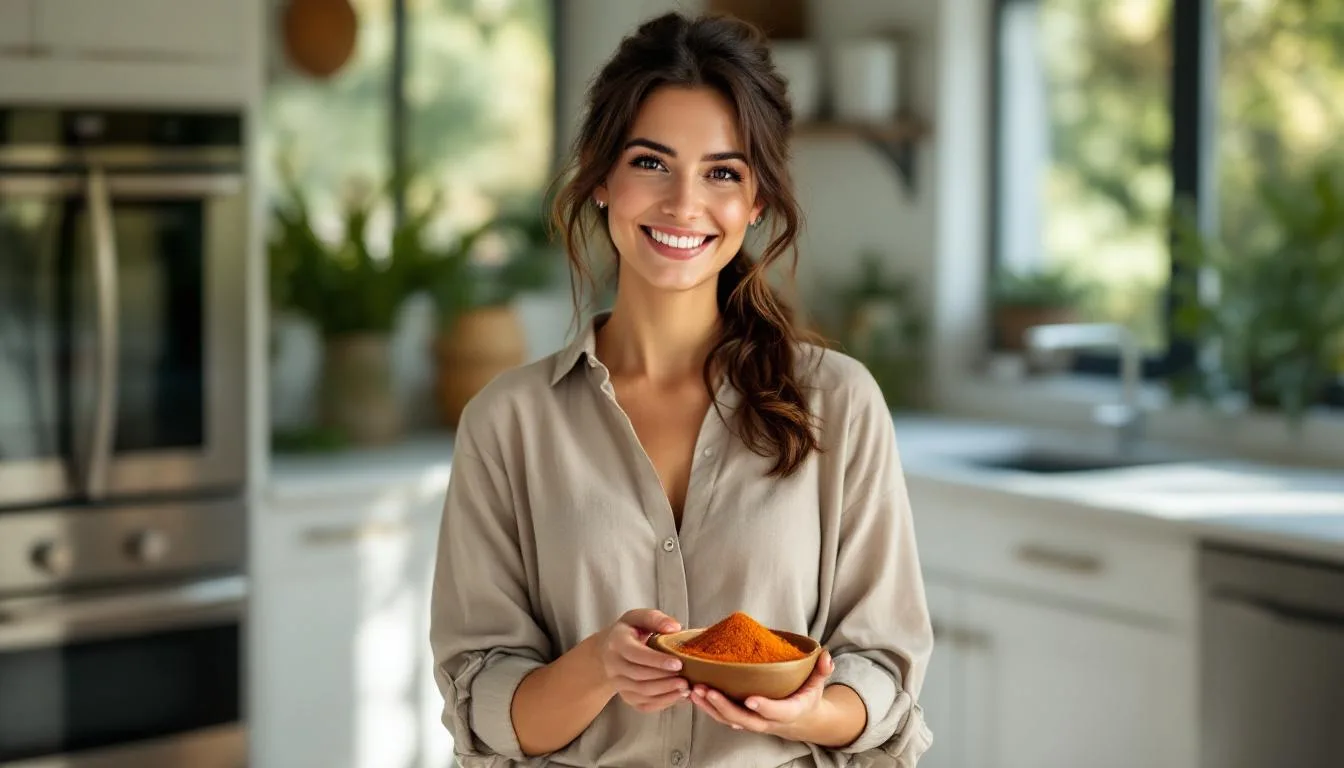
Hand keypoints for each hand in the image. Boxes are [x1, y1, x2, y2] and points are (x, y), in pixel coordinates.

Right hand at [594, 608, 689, 713]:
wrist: (608, 651)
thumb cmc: (628, 632)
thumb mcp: (638, 618)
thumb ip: (655, 619)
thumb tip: (674, 628)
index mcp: (617, 643)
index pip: (636, 654)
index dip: (657, 661)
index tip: (678, 663)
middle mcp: (613, 665)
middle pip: (639, 676)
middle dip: (664, 679)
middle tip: (686, 678)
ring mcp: (618, 683)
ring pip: (642, 692)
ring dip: (665, 692)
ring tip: (685, 687)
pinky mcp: (626, 697)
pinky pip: (644, 704)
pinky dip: (663, 703)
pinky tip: (678, 696)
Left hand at [690, 649, 834, 736]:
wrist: (800, 719)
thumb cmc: (806, 696)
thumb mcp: (818, 683)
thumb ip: (821, 670)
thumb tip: (826, 656)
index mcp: (789, 711)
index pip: (776, 712)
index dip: (764, 707)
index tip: (751, 699)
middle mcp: (768, 721)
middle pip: (745, 720)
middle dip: (724, 707)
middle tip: (708, 690)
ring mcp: (753, 722)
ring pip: (729, 720)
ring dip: (710, 707)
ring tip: (695, 691)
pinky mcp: (741, 719)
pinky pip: (722, 717)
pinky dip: (707, 708)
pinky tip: (694, 694)